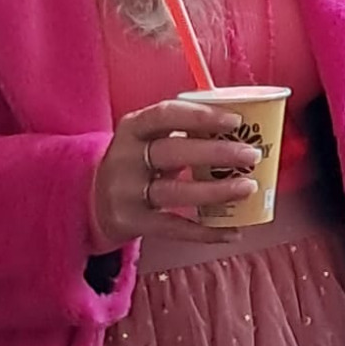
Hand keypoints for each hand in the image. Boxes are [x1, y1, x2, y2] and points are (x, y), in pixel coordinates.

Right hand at [89, 99, 262, 249]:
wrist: (93, 201)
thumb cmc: (137, 161)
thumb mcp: (148, 138)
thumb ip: (182, 132)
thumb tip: (239, 131)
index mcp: (133, 127)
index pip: (166, 114)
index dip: (200, 116)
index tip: (235, 120)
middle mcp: (126, 158)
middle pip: (173, 153)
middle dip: (217, 153)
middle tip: (251, 155)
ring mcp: (127, 193)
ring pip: (175, 192)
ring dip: (216, 191)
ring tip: (249, 188)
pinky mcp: (133, 222)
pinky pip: (174, 228)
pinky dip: (206, 231)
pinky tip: (233, 231)